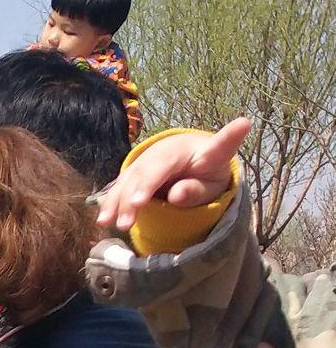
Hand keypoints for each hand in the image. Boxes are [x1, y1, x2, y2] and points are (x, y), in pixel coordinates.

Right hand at [96, 116, 249, 233]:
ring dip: (121, 200)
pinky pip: (121, 187)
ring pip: (132, 177)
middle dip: (142, 187)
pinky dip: (111, 204)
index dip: (230, 136)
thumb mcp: (211, 187)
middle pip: (156, 165)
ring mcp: (150, 159)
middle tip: (135, 209)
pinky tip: (104, 220)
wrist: (185, 162)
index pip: (218, 146)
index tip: (244, 124)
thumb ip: (197, 192)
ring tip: (115, 223)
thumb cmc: (205, 175)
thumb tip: (176, 195)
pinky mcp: (134, 171)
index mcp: (205, 151)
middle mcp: (174, 150)